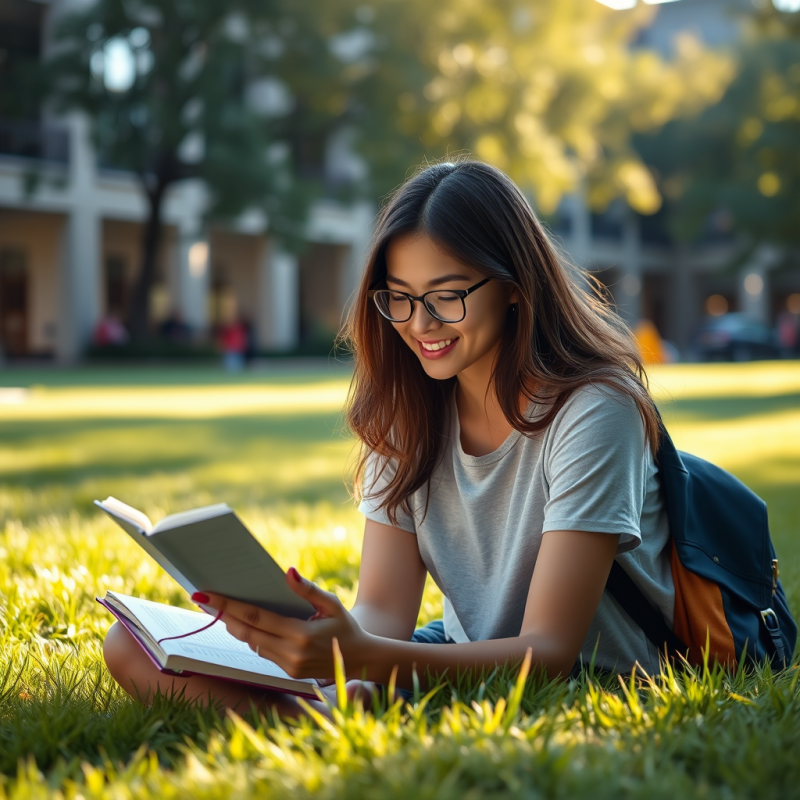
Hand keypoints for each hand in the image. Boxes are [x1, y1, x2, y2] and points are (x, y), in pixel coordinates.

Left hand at [194, 568, 368, 680]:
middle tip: (202, 600)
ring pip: (251, 644)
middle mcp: (291, 653)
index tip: (207, 595)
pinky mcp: (287, 673)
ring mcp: (288, 666)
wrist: (360, 660)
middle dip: (222, 615)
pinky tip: (240, 624)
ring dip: (233, 626)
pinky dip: (250, 637)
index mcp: (301, 634)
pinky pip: (262, 652)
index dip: (228, 605)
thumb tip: (287, 571)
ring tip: (216, 609)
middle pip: (246, 632)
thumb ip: (308, 589)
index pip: (255, 617)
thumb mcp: (331, 603)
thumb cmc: (345, 626)